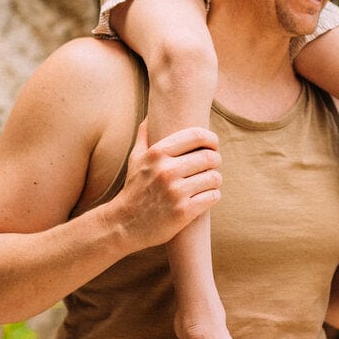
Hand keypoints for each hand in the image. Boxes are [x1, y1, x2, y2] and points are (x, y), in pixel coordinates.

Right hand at [106, 120, 221, 250]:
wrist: (123, 225)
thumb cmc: (134, 188)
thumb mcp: (135, 159)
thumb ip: (145, 135)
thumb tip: (151, 114)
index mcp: (157, 153)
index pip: (197, 135)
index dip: (211, 139)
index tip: (212, 146)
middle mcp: (166, 170)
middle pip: (210, 157)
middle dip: (215, 161)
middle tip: (211, 166)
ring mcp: (175, 192)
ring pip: (214, 177)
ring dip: (215, 180)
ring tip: (208, 182)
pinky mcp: (183, 212)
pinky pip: (213, 196)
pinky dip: (213, 196)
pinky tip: (204, 197)